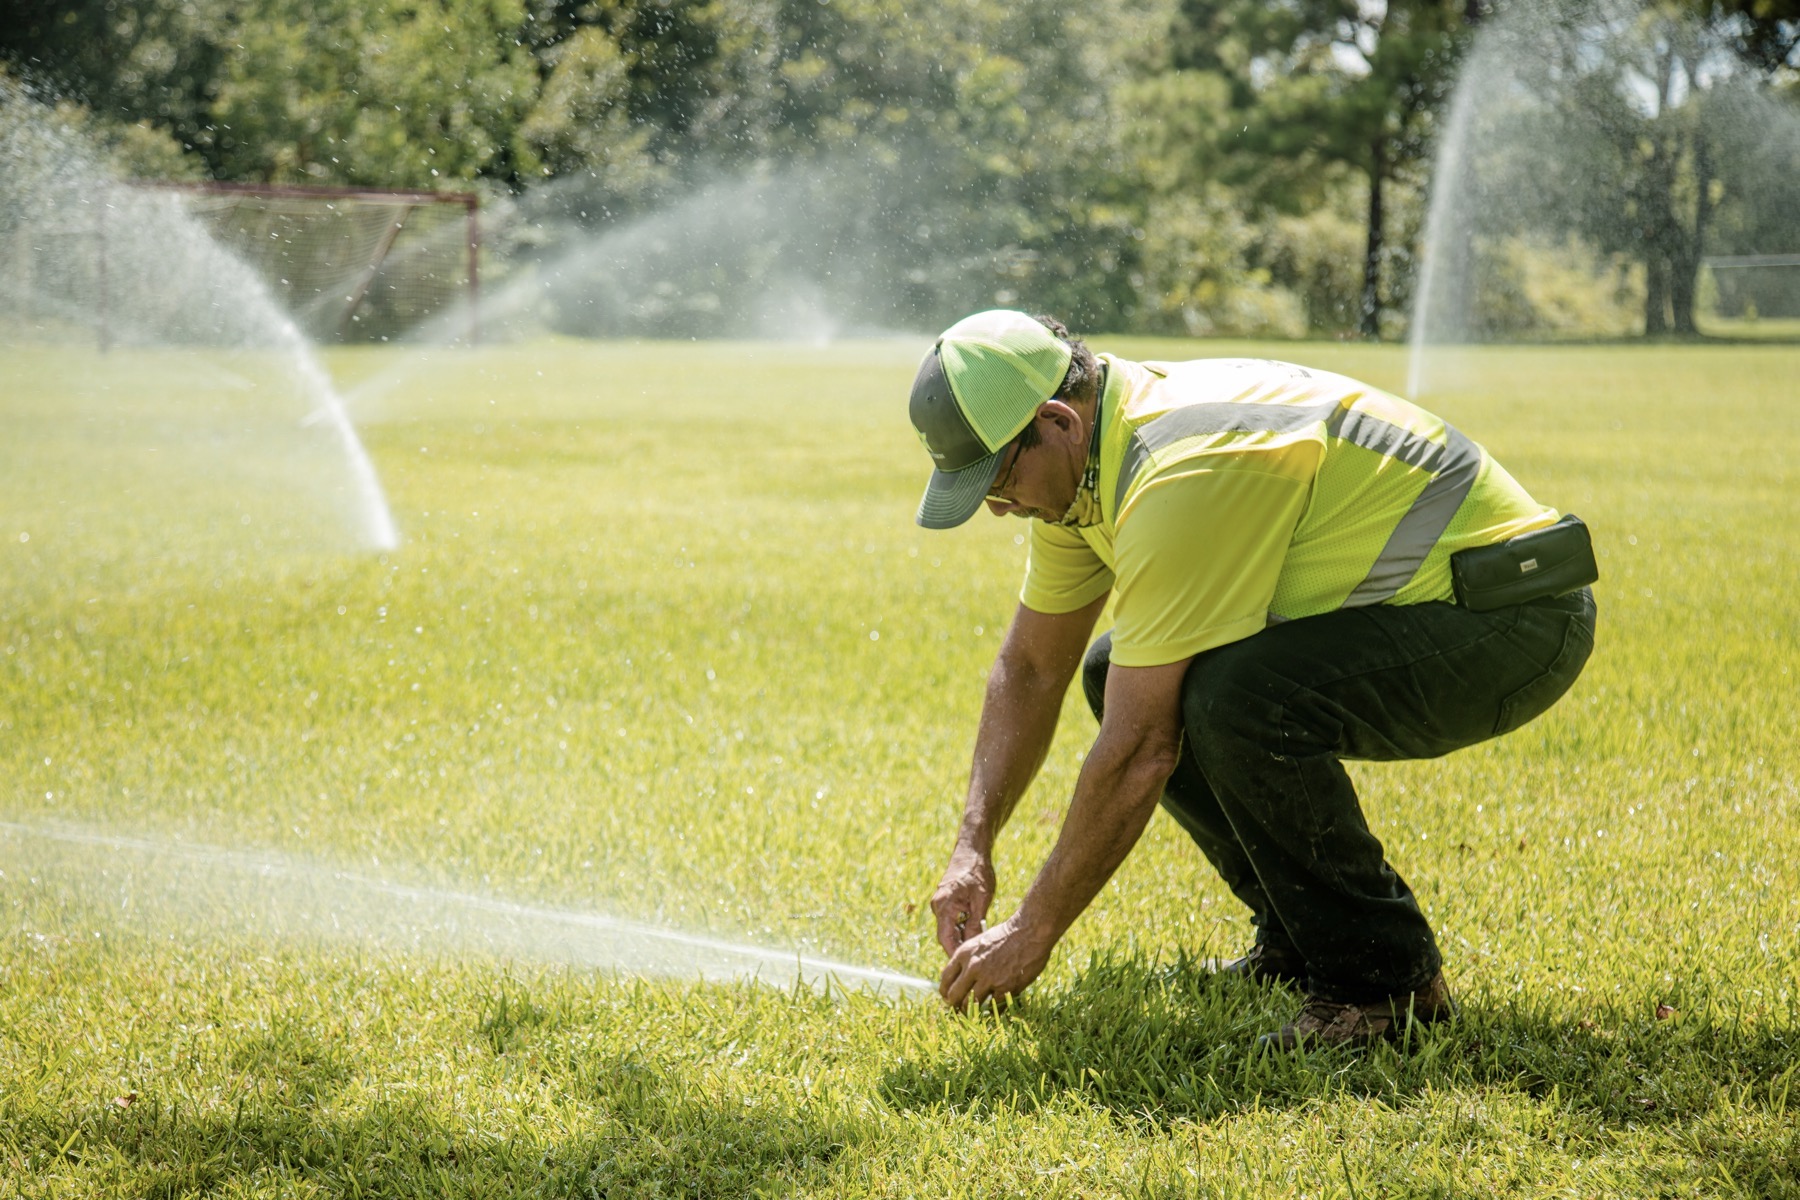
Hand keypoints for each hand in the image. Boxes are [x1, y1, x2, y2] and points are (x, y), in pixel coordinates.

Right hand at [929, 844, 994, 956]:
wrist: (971, 850)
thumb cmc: (978, 872)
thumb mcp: (981, 900)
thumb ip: (975, 923)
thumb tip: (973, 946)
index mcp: (944, 906)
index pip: (945, 939)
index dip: (954, 954)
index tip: (965, 966)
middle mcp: (938, 906)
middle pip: (946, 935)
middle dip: (959, 948)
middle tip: (975, 962)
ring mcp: (940, 903)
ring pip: (950, 928)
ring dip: (962, 937)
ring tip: (978, 950)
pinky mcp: (946, 901)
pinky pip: (952, 920)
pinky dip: (962, 927)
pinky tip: (976, 932)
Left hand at [938, 914, 1052, 1010]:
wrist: (1029, 931)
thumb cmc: (1006, 935)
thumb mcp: (980, 942)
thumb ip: (969, 959)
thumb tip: (961, 978)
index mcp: (964, 954)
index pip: (945, 978)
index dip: (945, 992)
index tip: (948, 998)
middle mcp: (973, 967)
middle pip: (954, 996)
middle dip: (954, 1006)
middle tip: (959, 1011)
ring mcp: (989, 978)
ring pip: (971, 1005)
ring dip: (972, 1012)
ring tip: (974, 1015)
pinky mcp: (1006, 987)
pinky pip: (994, 1007)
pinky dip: (993, 1012)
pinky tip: (994, 1011)